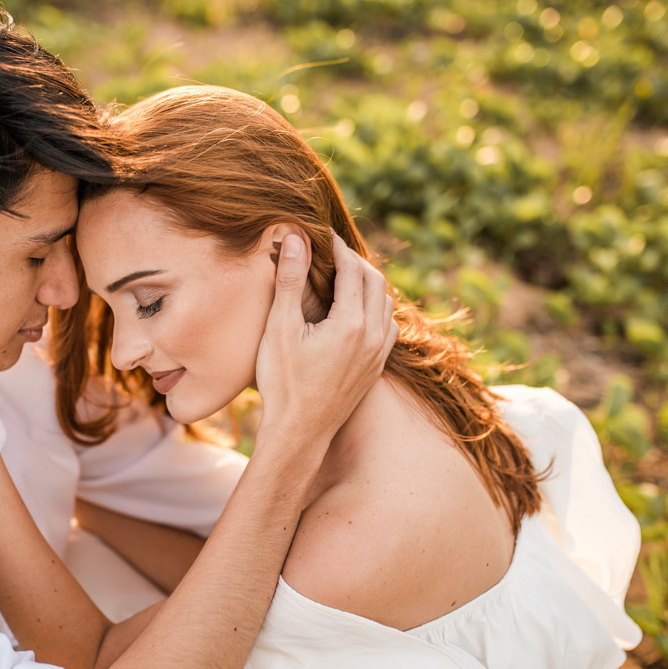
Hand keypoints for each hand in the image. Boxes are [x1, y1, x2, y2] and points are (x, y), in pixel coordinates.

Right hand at [254, 232, 397, 446]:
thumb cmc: (283, 383)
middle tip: (332, 251)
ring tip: (344, 275)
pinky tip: (356, 311)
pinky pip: (387, 327)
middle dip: (355, 261)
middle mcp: (374, 336)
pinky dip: (375, 308)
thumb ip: (290, 280)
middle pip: (376, 281)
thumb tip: (295, 237)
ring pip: (386, 304)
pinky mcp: (376, 369)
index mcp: (352, 323)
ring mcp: (378, 354)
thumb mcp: (280, 328)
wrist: (299, 434)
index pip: (352, 269)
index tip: (322, 233)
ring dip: (368, 284)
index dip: (338, 247)